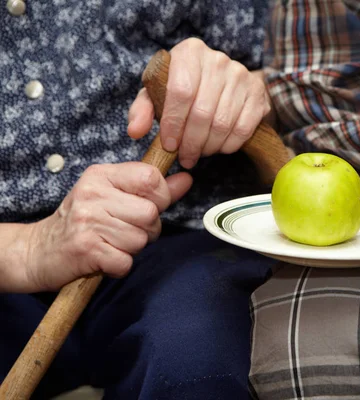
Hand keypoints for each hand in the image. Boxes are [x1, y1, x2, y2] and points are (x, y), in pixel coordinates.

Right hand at [23, 162, 191, 291]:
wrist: (38, 251)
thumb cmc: (83, 222)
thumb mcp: (114, 196)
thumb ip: (153, 190)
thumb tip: (186, 179)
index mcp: (101, 175)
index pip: (151, 178)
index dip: (160, 198)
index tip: (146, 206)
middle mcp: (93, 194)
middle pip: (150, 214)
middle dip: (147, 229)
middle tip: (125, 231)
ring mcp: (88, 221)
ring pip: (140, 240)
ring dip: (131, 249)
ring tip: (111, 243)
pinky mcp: (85, 249)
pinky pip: (125, 262)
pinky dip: (119, 266)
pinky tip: (104, 258)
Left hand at [128, 38, 270, 168]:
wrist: (224, 79)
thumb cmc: (185, 86)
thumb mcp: (159, 91)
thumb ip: (143, 109)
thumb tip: (136, 131)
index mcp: (189, 52)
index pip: (181, 92)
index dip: (173, 123)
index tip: (169, 145)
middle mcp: (218, 60)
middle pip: (202, 112)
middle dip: (191, 142)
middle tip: (185, 158)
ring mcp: (241, 76)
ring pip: (222, 124)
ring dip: (208, 146)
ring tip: (199, 153)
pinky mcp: (257, 93)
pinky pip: (242, 129)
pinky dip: (228, 145)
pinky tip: (218, 147)